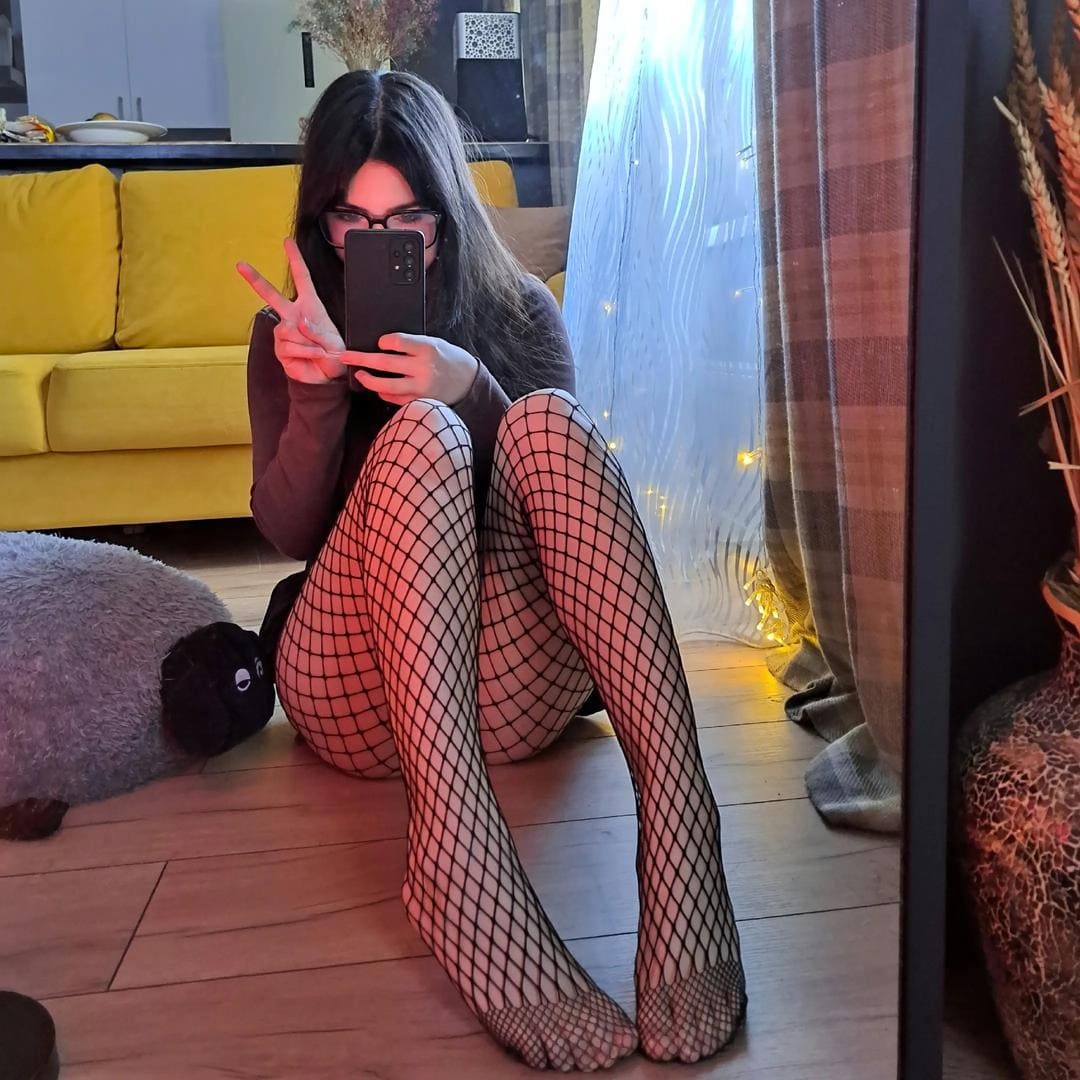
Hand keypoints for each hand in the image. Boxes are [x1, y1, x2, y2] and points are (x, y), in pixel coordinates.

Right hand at [236, 239, 345, 384]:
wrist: (328, 376)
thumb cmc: (334, 354)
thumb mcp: (335, 341)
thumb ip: (318, 331)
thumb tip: (299, 322)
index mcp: (310, 306)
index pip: (302, 278)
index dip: (295, 259)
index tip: (287, 242)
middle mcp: (293, 316)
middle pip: (271, 295)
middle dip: (255, 279)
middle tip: (240, 264)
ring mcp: (284, 332)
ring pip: (288, 330)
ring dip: (307, 342)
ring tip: (318, 349)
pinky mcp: (280, 348)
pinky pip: (290, 346)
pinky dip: (305, 352)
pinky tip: (312, 356)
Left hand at [342, 334, 479, 406]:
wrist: (469, 383)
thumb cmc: (450, 360)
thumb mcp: (435, 344)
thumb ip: (412, 345)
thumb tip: (382, 345)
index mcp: (427, 349)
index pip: (395, 342)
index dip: (383, 341)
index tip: (379, 342)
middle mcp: (423, 369)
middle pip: (383, 363)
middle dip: (360, 359)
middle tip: (345, 356)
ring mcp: (420, 389)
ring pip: (385, 386)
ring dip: (368, 380)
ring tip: (359, 375)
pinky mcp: (419, 402)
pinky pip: (393, 398)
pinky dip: (383, 392)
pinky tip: (378, 388)